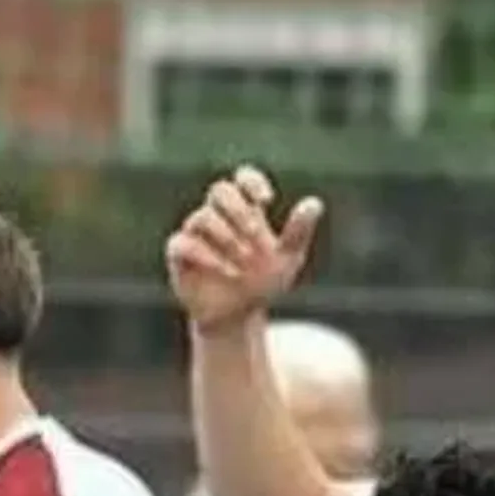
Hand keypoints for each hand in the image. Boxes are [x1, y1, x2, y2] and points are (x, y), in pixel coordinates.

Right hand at [164, 164, 324, 333]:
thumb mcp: (288, 259)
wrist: (237, 317)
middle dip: (239, 210)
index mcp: (245, 210)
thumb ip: (298, 231)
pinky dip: (205, 255)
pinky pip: (182, 243)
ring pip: (202, 217)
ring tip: (245, 261)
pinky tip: (227, 271)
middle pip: (220, 191)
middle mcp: (218, 216)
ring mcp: (195, 234)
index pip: (242, 178)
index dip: (251, 181)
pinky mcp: (179, 256)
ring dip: (227, 236)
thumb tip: (315, 203)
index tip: (266, 200)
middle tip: (257, 234)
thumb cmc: (262, 283)